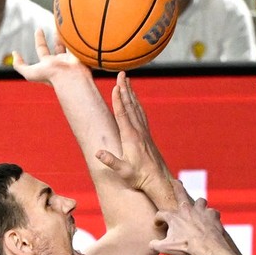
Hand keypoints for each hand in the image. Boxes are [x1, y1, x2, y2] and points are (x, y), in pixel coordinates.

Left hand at [12, 28, 90, 83]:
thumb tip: (14, 54)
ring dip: (67, 34)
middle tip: (55, 25)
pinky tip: (76, 25)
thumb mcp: (30, 73)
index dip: (39, 39)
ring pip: (69, 43)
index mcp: (50, 64)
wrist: (71, 77)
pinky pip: (79, 41)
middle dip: (56, 36)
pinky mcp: (81, 53)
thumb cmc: (51, 76)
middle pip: (58, 46)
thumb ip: (20, 66)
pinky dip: (77, 34)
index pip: (42, 50)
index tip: (38, 29)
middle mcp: (61, 61)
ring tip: (65, 23)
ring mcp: (72, 57)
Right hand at [96, 74, 172, 203]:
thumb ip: (111, 161)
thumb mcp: (123, 171)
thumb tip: (98, 153)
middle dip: (124, 89)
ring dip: (131, 93)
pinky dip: (136, 104)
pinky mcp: (146, 135)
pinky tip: (135, 100)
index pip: (123, 115)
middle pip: (130, 106)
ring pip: (136, 108)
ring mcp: (143, 132)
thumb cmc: (138, 177)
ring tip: (127, 81)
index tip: (115, 86)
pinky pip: (141, 114)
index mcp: (131, 138)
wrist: (157, 180)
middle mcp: (138, 131)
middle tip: (121, 74)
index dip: (118, 100)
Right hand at [150, 183, 226, 254]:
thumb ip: (155, 245)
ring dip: (199, 205)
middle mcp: (186, 209)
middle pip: (179, 192)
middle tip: (175, 181)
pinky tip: (210, 221)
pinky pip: (212, 212)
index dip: (158, 219)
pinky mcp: (213, 215)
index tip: (158, 223)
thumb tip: (151, 244)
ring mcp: (201, 210)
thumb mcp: (165, 248)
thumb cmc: (186, 247)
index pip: (161, 214)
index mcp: (173, 216)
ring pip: (200, 201)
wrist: (207, 247)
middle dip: (176, 186)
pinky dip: (211, 217)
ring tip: (198, 208)